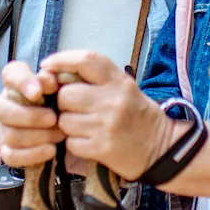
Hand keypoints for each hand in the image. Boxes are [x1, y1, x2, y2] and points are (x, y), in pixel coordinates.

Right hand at [0, 61, 64, 168]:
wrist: (72, 130)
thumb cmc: (64, 103)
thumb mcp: (65, 88)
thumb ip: (54, 80)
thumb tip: (45, 79)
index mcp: (17, 83)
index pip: (10, 74)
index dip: (22, 82)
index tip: (38, 92)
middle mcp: (5, 104)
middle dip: (29, 116)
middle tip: (54, 118)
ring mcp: (4, 129)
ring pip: (8, 134)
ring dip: (37, 136)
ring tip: (60, 134)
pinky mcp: (9, 151)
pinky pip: (10, 156)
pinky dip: (32, 154)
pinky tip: (51, 150)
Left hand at [41, 49, 176, 181]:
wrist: (162, 149)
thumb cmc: (138, 116)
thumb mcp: (124, 88)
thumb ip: (96, 80)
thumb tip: (56, 73)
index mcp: (118, 81)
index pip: (85, 60)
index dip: (61, 59)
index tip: (47, 65)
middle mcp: (113, 100)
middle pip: (66, 94)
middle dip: (63, 102)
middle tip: (75, 109)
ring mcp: (107, 125)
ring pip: (64, 120)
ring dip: (67, 125)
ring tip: (84, 127)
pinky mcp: (102, 148)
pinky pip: (71, 143)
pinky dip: (74, 144)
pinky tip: (88, 142)